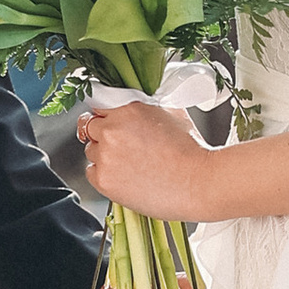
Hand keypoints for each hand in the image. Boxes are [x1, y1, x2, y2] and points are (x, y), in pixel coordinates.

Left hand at [79, 96, 221, 222]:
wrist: (199, 183)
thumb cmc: (192, 151)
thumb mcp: (172, 112)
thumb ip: (146, 106)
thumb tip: (138, 105)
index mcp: (128, 109)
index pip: (98, 106)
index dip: (105, 116)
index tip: (110, 124)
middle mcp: (112, 130)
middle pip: (89, 128)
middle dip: (103, 136)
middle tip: (122, 147)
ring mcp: (106, 156)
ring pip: (91, 152)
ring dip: (104, 156)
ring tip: (130, 165)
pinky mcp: (104, 180)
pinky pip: (92, 173)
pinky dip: (104, 176)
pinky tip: (125, 178)